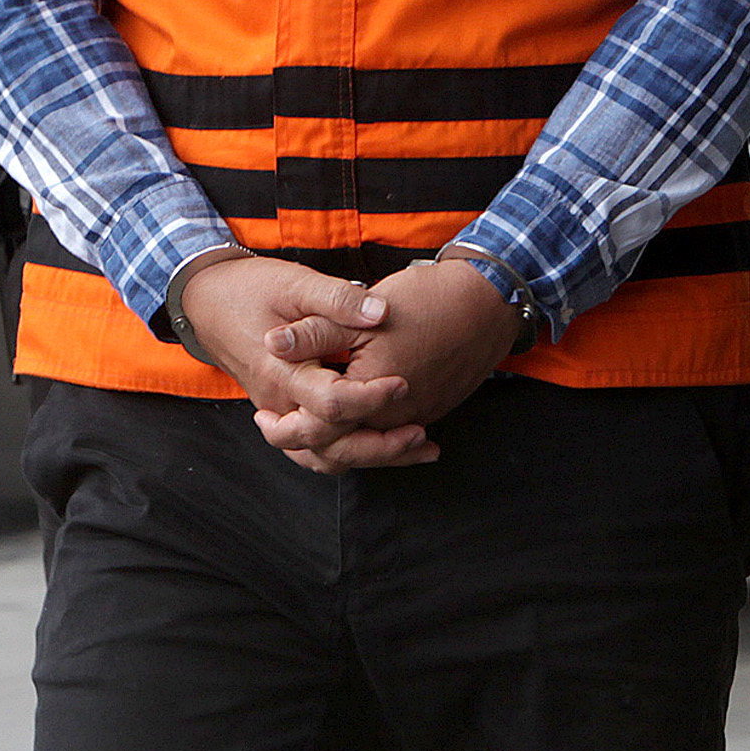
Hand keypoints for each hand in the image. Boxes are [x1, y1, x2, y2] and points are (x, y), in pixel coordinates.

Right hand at [176, 254, 417, 449]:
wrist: (208, 301)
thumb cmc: (251, 288)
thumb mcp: (296, 282)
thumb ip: (338, 300)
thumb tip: (380, 312)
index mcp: (282, 371)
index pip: (330, 403)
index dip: (371, 397)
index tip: (404, 383)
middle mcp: (278, 402)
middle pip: (329, 445)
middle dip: (379, 445)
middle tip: (422, 434)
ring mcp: (279, 412)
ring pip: (322, 457)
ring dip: (370, 456)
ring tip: (415, 446)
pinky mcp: (285, 413)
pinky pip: (315, 449)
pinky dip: (349, 452)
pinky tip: (384, 445)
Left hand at [255, 258, 525, 473]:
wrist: (487, 302)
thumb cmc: (426, 301)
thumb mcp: (361, 311)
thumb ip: (315, 332)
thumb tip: (271, 343)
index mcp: (371, 394)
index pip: (318, 427)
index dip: (285, 425)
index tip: (263, 417)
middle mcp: (395, 417)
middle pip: (341, 449)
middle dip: (304, 442)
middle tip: (273, 429)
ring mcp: (417, 416)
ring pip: (366, 446)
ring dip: (334, 444)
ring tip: (305, 431)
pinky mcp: (431, 409)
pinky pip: (390, 435)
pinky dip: (365, 435)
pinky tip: (349, 422)